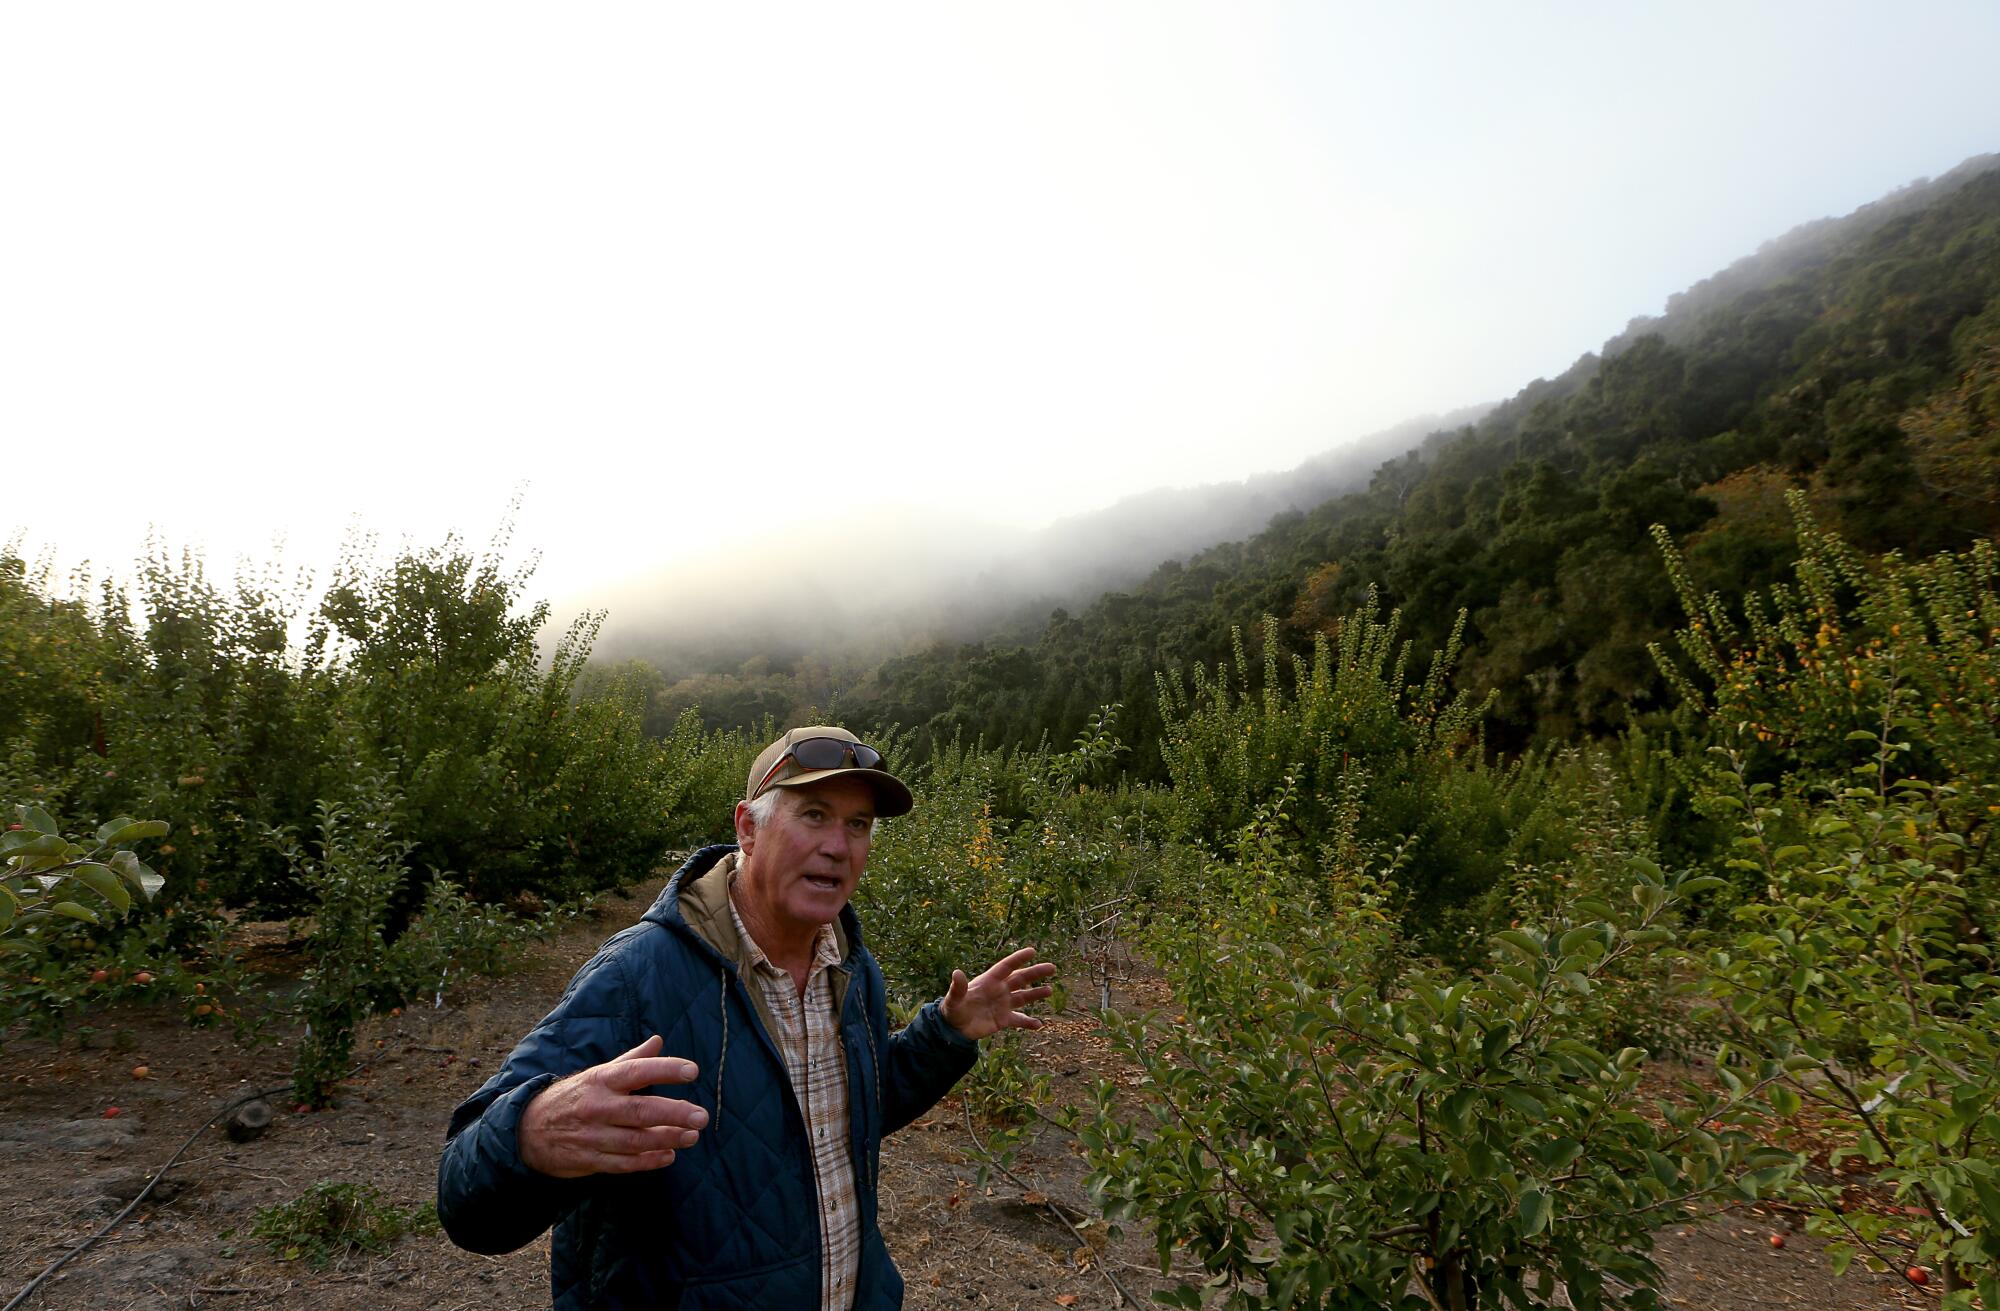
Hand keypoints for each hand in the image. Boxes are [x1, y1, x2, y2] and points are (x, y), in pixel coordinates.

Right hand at [517, 1035, 707, 1177]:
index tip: (692, 1071)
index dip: (665, 1070)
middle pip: (641, 1110)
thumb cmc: (573, 1097)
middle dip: (674, 1113)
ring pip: (636, 1140)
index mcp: (601, 1080)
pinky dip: (648, 1161)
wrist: (528, 1130)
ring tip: (691, 1136)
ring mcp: (594, 1136)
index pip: (636, 1071)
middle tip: (701, 1116)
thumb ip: (631, 1060)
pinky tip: (669, 1156)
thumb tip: (658, 1041)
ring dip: (667, 1139)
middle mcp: (598, 1107)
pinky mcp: (590, 1160)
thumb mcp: (598, 1074)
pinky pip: (624, 1163)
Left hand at [939, 946, 1056, 1040]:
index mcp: (989, 981)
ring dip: (1036, 994)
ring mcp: (1003, 1005)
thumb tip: (957, 973)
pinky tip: (1039, 1024)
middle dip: (1035, 973)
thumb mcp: (954, 998)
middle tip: (1052, 967)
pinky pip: (1019, 1020)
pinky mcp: (1004, 1020)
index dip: (1018, 959)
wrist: (954, 1028)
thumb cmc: (952, 1009)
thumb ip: (958, 987)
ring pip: (1024, 997)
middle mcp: (999, 990)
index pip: (1006, 967)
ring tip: (1049, 990)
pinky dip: (1028, 1022)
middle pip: (1020, 979)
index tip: (1032, 951)